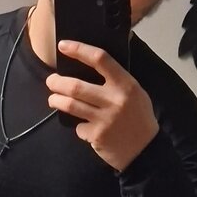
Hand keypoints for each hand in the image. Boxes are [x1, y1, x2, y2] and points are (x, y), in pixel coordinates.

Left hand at [46, 41, 158, 170]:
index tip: (63, 45)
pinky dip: (78, 126)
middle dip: (57, 82)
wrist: (145, 150)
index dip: (79, 50)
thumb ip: (118, 78)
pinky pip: (78, 127)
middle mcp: (114, 100)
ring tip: (53, 99)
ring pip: (70, 105)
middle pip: (76, 86)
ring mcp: (104, 119)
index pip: (100, 59)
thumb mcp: (136, 93)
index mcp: (126, 84)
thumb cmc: (139, 118)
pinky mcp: (96, 136)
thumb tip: (96, 58)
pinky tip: (82, 126)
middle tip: (51, 81)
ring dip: (56, 100)